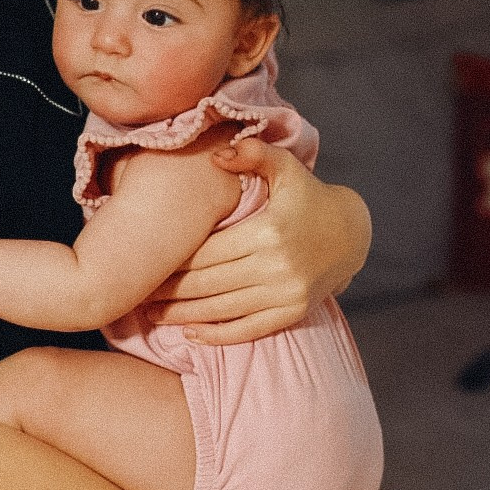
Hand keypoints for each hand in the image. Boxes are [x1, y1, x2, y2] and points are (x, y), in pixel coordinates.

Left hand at [143, 138, 371, 343]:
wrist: (353, 233)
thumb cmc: (310, 197)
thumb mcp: (287, 167)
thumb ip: (252, 154)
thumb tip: (215, 155)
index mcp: (267, 232)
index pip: (206, 253)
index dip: (172, 261)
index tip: (143, 264)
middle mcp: (275, 267)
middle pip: (208, 284)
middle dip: (169, 290)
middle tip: (136, 292)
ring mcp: (286, 294)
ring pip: (222, 309)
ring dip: (183, 315)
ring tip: (152, 314)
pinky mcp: (293, 312)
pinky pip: (249, 329)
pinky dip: (218, 335)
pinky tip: (191, 334)